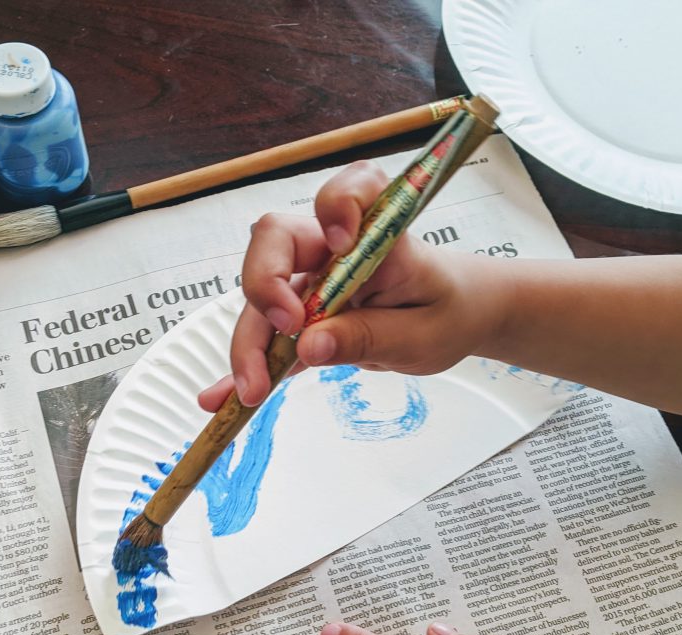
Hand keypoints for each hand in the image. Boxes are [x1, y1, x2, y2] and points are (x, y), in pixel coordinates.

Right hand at [199, 161, 503, 410]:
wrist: (454, 319)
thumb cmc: (446, 312)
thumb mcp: (420, 336)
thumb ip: (368, 336)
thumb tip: (309, 345)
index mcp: (377, 236)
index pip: (350, 191)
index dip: (337, 204)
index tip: (340, 241)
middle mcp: (333, 250)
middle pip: (275, 243)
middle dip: (265, 285)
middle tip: (287, 329)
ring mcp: (311, 280)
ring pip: (261, 298)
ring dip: (249, 343)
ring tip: (252, 392)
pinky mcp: (301, 315)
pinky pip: (267, 336)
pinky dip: (248, 365)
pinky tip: (228, 396)